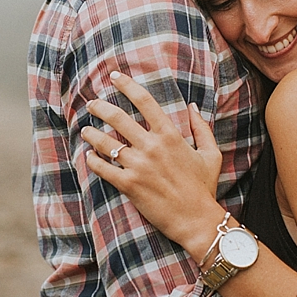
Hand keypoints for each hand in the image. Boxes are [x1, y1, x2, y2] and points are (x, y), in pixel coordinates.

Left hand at [80, 71, 223, 250]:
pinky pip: (104, 169)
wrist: (196, 220)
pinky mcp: (129, 185)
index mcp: (170, 135)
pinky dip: (93, 161)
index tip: (114, 76)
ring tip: (85, 130)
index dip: (127, 85)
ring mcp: (139, 166)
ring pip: (106, 143)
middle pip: (118, 118)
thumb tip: (192, 106)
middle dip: (100, 107)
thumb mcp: (211, 154)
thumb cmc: (204, 188)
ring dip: (91, 134)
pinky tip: (88, 157)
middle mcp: (152, 146)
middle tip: (91, 104)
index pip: (145, 101)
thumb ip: (201, 127)